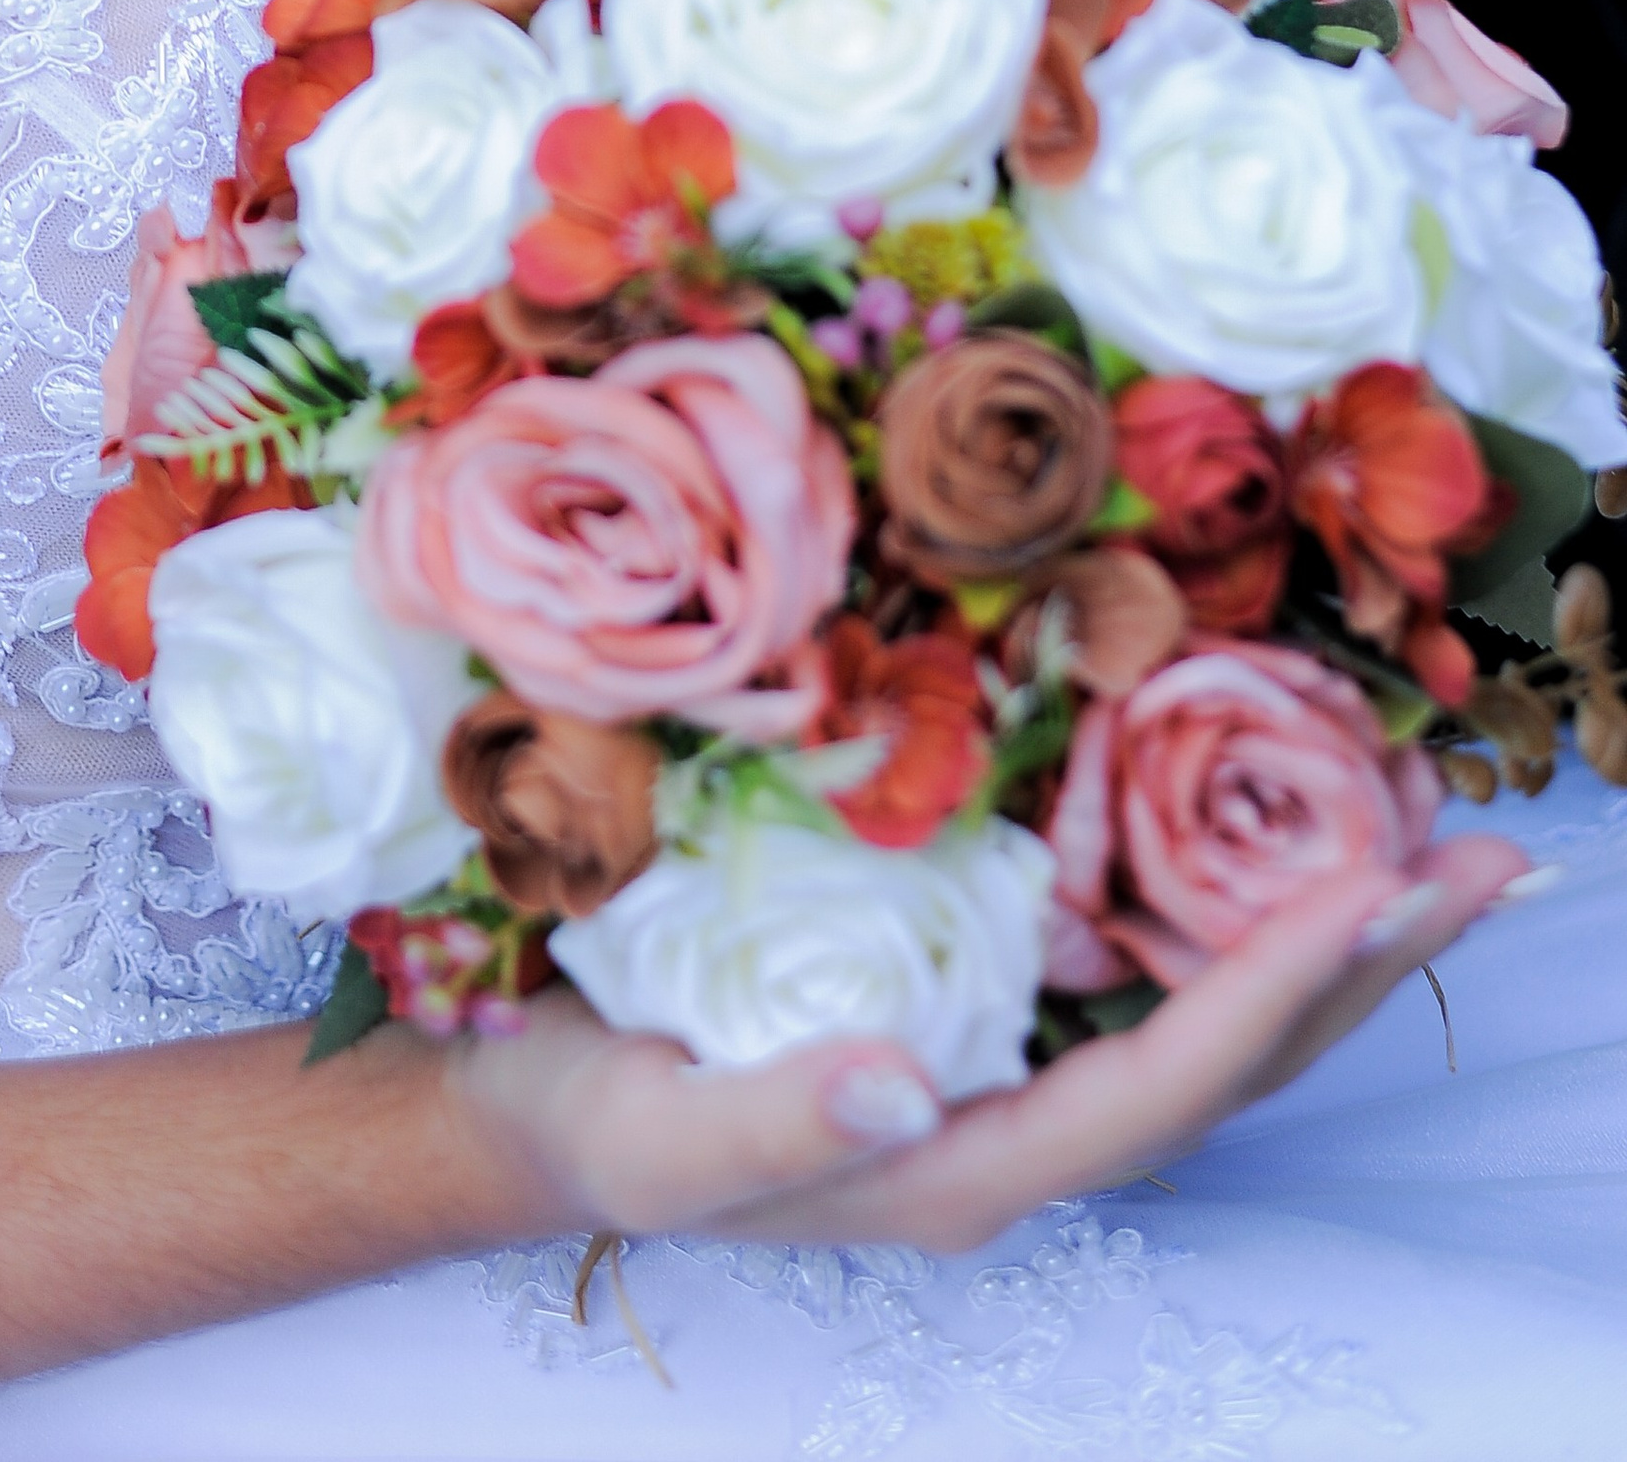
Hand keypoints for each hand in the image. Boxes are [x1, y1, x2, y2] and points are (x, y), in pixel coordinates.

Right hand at [443, 830, 1525, 1255]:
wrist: (528, 1115)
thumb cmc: (594, 1115)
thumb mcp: (662, 1130)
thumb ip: (782, 1119)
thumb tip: (913, 1085)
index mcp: (967, 1165)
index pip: (1165, 1081)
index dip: (1272, 988)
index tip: (1369, 887)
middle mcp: (1018, 1128)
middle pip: (1230, 1057)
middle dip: (1358, 963)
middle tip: (1481, 860)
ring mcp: (1007, 1073)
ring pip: (1204, 1015)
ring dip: (1324, 939)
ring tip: (1429, 847)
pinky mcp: (979, 1012)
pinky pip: (1140, 970)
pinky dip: (1227, 909)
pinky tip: (1266, 844)